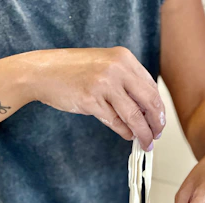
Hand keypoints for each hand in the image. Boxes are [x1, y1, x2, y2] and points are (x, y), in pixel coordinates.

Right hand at [22, 47, 165, 150]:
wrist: (44, 72)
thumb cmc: (73, 71)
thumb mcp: (104, 66)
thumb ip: (125, 81)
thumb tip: (145, 108)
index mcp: (124, 58)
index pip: (151, 86)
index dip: (158, 108)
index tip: (159, 121)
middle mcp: (117, 68)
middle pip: (148, 101)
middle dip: (156, 122)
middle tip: (156, 135)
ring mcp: (103, 84)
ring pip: (133, 115)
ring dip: (142, 132)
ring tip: (145, 142)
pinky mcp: (91, 100)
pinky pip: (115, 121)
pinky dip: (124, 131)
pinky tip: (128, 136)